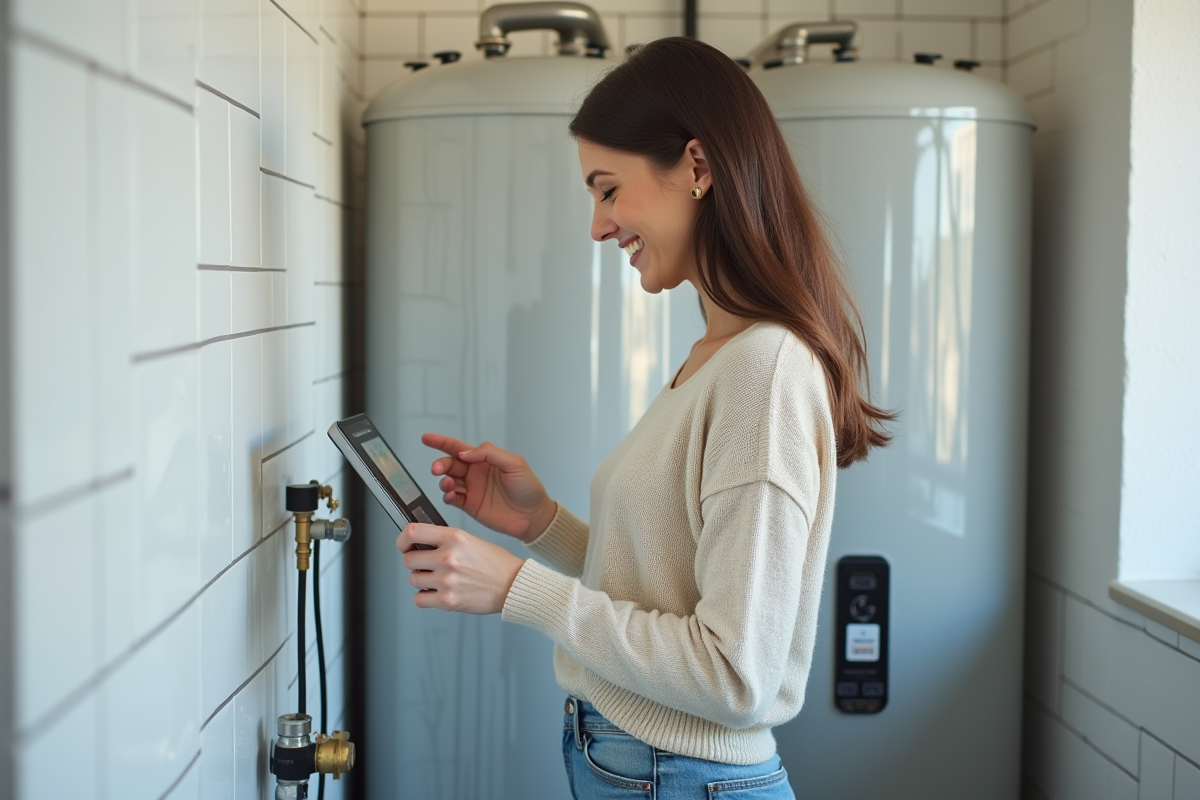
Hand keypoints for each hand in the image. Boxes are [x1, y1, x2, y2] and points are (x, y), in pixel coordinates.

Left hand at [398, 524, 525, 613]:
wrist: (513, 585)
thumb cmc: (496, 564)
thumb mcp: (470, 540)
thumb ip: (444, 540)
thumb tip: (419, 543)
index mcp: (454, 537)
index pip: (412, 533)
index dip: (402, 540)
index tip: (404, 545)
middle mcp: (448, 557)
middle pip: (408, 560)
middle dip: (416, 563)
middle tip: (427, 565)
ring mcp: (447, 580)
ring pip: (414, 579)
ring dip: (422, 580)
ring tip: (439, 579)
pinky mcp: (448, 601)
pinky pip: (419, 599)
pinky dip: (426, 598)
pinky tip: (438, 592)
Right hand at [422, 433, 557, 542]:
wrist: (534, 516)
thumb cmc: (529, 488)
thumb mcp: (515, 463)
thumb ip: (490, 453)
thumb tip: (466, 453)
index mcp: (485, 459)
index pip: (459, 447)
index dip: (441, 442)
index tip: (427, 438)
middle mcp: (475, 473)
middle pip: (450, 464)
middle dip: (440, 464)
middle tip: (437, 468)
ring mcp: (472, 489)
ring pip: (448, 481)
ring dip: (443, 481)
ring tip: (448, 484)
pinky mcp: (470, 506)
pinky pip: (452, 498)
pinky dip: (447, 496)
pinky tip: (451, 495)